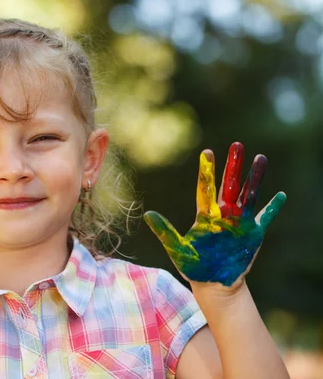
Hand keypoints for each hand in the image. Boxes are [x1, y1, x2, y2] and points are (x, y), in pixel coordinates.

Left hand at [143, 142, 285, 290]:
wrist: (213, 284)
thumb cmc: (193, 267)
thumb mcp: (178, 250)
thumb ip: (165, 232)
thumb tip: (147, 214)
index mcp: (205, 216)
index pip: (205, 188)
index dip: (207, 171)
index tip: (207, 152)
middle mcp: (223, 214)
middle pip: (230, 185)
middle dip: (234, 166)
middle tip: (238, 145)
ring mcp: (239, 223)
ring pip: (249, 195)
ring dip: (254, 178)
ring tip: (261, 158)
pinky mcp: (253, 234)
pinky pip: (265, 217)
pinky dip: (273, 207)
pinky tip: (280, 195)